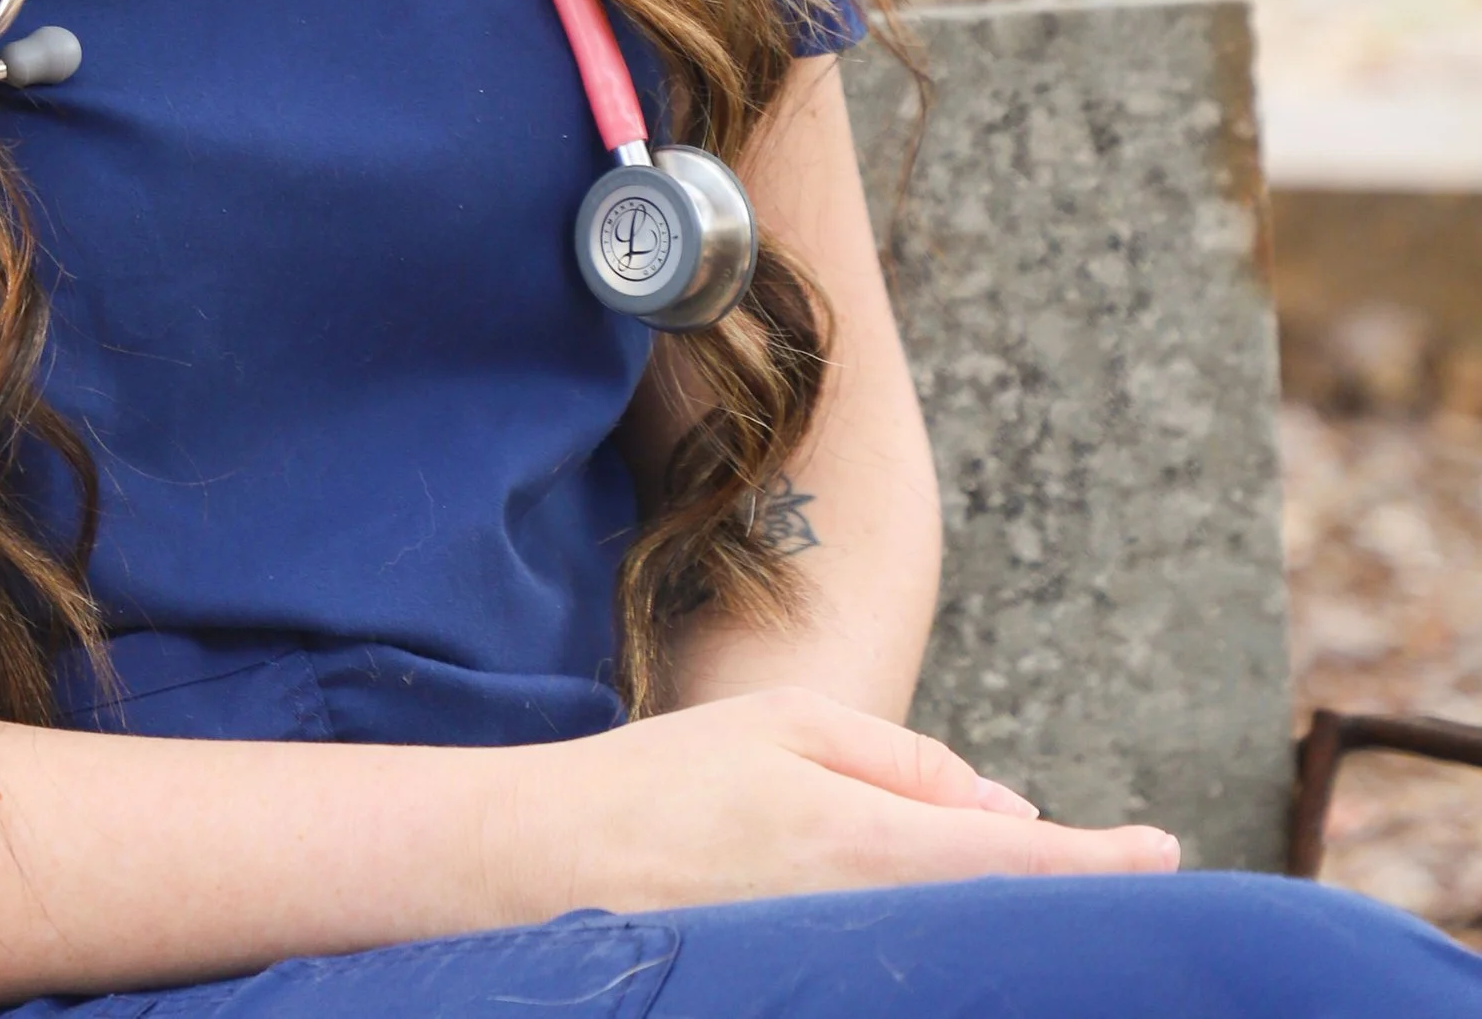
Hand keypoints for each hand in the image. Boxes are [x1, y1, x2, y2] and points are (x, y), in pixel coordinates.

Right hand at [484, 684, 1180, 918]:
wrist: (551, 869)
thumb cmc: (667, 784)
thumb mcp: (787, 726)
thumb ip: (907, 763)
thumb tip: (1006, 807)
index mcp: (864, 841)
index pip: (1018, 857)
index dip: (1101, 860)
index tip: (1165, 852)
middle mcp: (864, 924)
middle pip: (1003, 916)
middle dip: (1062, 891)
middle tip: (1116, 862)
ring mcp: (835, 969)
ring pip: (959, 945)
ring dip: (1001, 913)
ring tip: (1032, 884)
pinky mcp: (804, 989)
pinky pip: (899, 964)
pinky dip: (943, 939)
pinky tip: (947, 914)